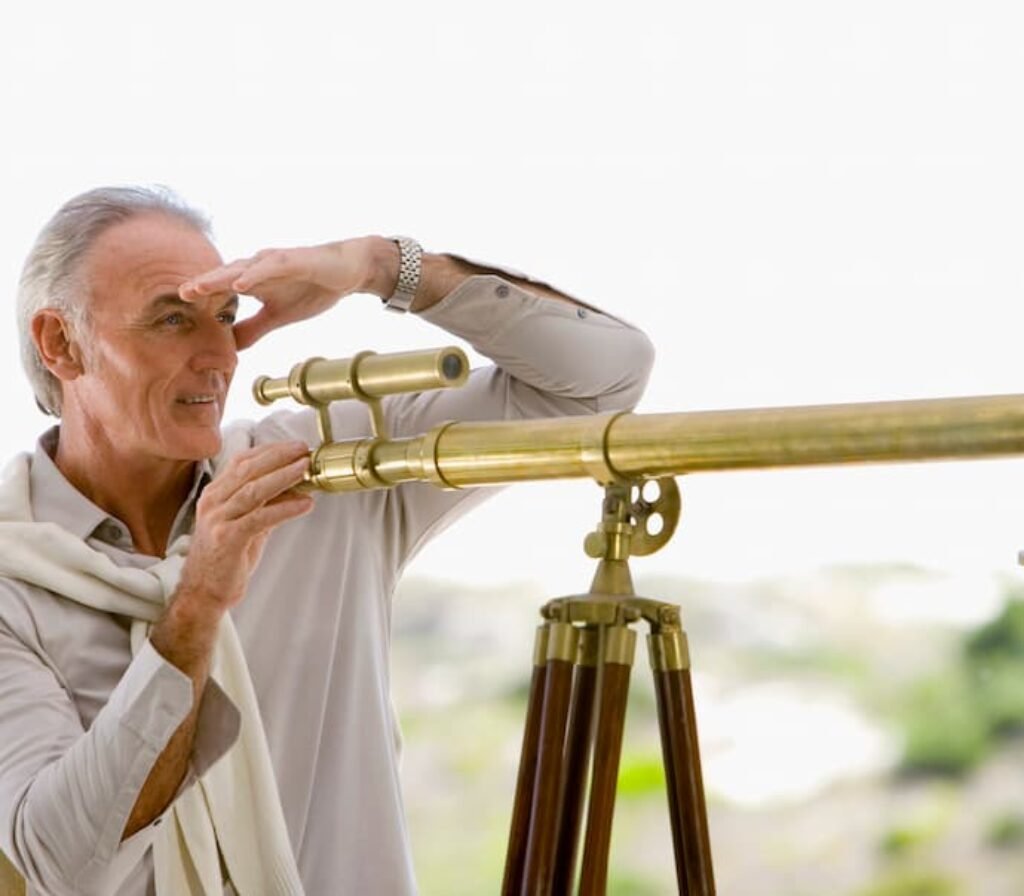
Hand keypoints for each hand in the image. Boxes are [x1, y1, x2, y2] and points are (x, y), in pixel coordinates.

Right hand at [176, 441, 313, 614]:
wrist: (203, 591)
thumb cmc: (225, 557)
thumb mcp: (248, 523)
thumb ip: (268, 504)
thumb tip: (298, 488)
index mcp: (215, 493)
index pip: (242, 461)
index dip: (270, 451)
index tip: (294, 446)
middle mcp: (213, 502)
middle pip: (249, 470)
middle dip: (279, 457)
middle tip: (304, 450)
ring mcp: (218, 519)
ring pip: (254, 490)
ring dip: (283, 477)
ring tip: (306, 469)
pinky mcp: (227, 539)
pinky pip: (260, 518)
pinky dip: (285, 508)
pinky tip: (305, 504)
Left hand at [179, 236, 394, 348]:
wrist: (347, 270)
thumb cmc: (312, 287)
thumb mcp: (279, 316)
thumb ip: (254, 328)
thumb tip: (230, 346)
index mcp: (252, 281)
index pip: (219, 291)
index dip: (199, 300)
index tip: (175, 313)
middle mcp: (257, 268)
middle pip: (222, 277)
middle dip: (199, 286)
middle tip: (175, 296)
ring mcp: (274, 262)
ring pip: (240, 269)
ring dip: (218, 278)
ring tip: (196, 287)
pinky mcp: (293, 260)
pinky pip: (270, 267)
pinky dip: (254, 275)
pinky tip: (240, 283)